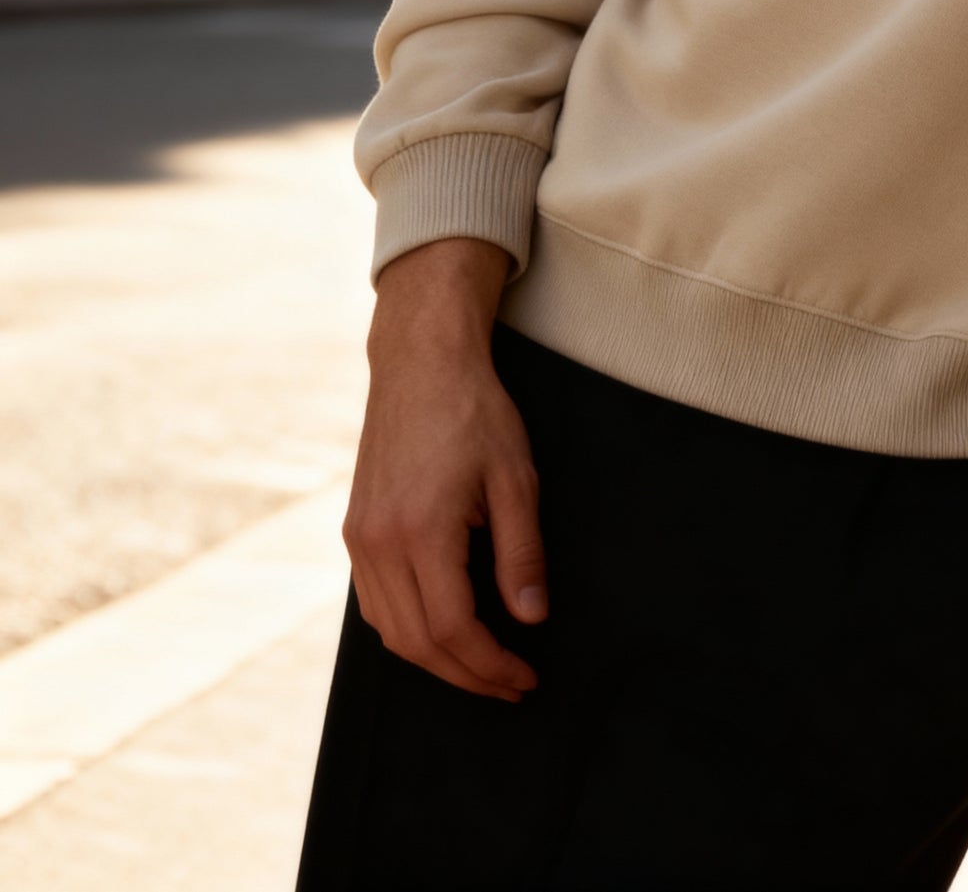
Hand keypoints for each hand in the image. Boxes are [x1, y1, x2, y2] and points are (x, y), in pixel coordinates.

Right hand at [342, 238, 545, 702]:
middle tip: (510, 685)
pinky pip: (375, 605)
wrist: (421, 365)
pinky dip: (408, 631)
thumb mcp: (516, 478)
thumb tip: (531, 618)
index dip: (491, 665)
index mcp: (421, 531)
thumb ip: (522, 553)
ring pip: (390, 632)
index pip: (453, 628)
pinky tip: (443, 629)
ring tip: (483, 665)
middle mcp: (378, 543)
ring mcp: (359, 540)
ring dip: (436, 660)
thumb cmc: (475, 413)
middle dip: (467, 675)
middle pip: (417, 643)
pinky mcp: (354, 532)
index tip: (525, 677)